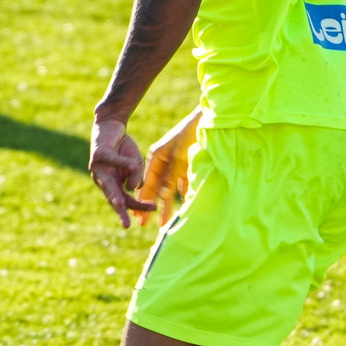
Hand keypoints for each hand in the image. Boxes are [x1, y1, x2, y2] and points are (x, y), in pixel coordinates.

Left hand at [90, 115, 154, 227]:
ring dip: (115, 194)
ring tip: (121, 202)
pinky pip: (112, 160)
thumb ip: (136, 176)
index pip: (123, 201)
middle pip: (113, 198)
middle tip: (126, 225)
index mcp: (112, 185)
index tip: (138, 224)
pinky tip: (134, 165)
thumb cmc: (123, 148)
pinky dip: (124, 163)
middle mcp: (103, 180)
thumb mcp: (135, 164)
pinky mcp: (99, 154)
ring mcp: (98, 168)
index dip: (131, 210)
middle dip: (120, 211)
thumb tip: (134, 188)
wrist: (111, 125)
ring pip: (108, 184)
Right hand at [134, 108, 205, 230]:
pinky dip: (182, 196)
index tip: (137, 216)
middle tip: (144, 224)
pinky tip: (182, 208)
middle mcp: (163, 162)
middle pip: (156, 188)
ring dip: (167, 205)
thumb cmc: (190, 134)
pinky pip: (183, 185)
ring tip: (164, 223)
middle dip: (151, 207)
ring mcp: (175, 165)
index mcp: (155, 157)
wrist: (207, 120)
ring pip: (169, 189)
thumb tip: (163, 197)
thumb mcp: (179, 156)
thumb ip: (171, 177)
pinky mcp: (187, 166)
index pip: (146, 183)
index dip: (142, 201)